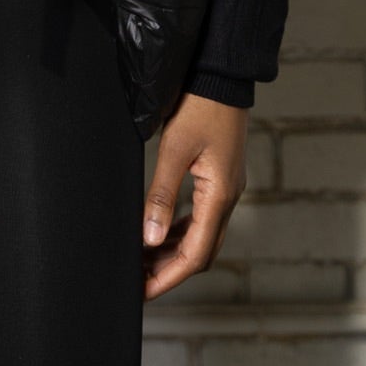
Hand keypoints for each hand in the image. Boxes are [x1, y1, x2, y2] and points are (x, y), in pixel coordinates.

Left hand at [142, 91, 247, 301]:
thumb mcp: (175, 149)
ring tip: (143, 260)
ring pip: (202, 236)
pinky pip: (203, 217)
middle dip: (170, 271)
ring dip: (174, 252)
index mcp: (220, 196)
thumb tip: (149, 238)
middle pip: (201, 252)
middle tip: (138, 280)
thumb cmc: (200, 106)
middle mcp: (228, 197)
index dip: (168, 278)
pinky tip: (161, 231)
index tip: (143, 291)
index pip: (195, 255)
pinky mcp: (220, 178)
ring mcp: (226, 188)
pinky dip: (181, 231)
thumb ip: (162, 195)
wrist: (221, 75)